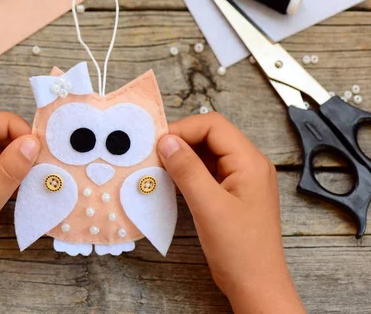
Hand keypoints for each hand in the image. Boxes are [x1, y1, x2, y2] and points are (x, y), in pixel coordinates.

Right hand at [157, 113, 304, 313]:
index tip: (158, 143)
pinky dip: (189, 172)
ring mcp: (242, 179)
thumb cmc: (240, 250)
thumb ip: (187, 169)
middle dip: (181, 141)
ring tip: (160, 168)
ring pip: (208, 154)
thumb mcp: (208, 206)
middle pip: (211, 136)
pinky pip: (208, 172)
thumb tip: (167, 141)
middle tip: (155, 155)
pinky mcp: (233, 194)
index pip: (213, 126)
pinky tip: (172, 182)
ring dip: (183, 157)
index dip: (183, 129)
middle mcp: (249, 165)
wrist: (256, 285)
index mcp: (250, 162)